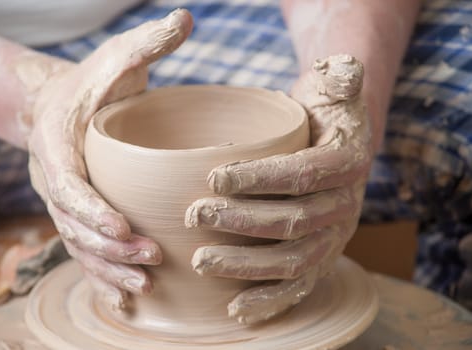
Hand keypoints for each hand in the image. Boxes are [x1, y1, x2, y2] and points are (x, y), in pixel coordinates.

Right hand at [26, 10, 192, 309]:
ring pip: (78, 244)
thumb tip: (186, 17)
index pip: (65, 183)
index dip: (89, 209)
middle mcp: (55, 178)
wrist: (65, 103)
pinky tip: (129, 296)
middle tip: (151, 260)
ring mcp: (64, 201)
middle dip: (109, 247)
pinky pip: (84, 250)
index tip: (122, 227)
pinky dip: (102, 274)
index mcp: (57, 142)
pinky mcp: (78, 214)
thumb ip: (146, 43)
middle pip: (73, 224)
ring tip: (144, 284)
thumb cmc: (96, 81)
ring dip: (108, 268)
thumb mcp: (117, 58)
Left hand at [186, 54, 370, 323]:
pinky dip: (269, 300)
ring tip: (201, 261)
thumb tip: (345, 71)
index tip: (214, 177)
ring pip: (292, 260)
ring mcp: (333, 238)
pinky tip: (235, 309)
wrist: (335, 144)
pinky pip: (298, 287)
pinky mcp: (319, 258)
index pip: (302, 174)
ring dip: (246, 266)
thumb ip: (340, 78)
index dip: (260, 178)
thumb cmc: (323, 115)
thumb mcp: (334, 88)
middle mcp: (344, 207)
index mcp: (346, 165)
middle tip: (195, 215)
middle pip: (292, 222)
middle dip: (241, 222)